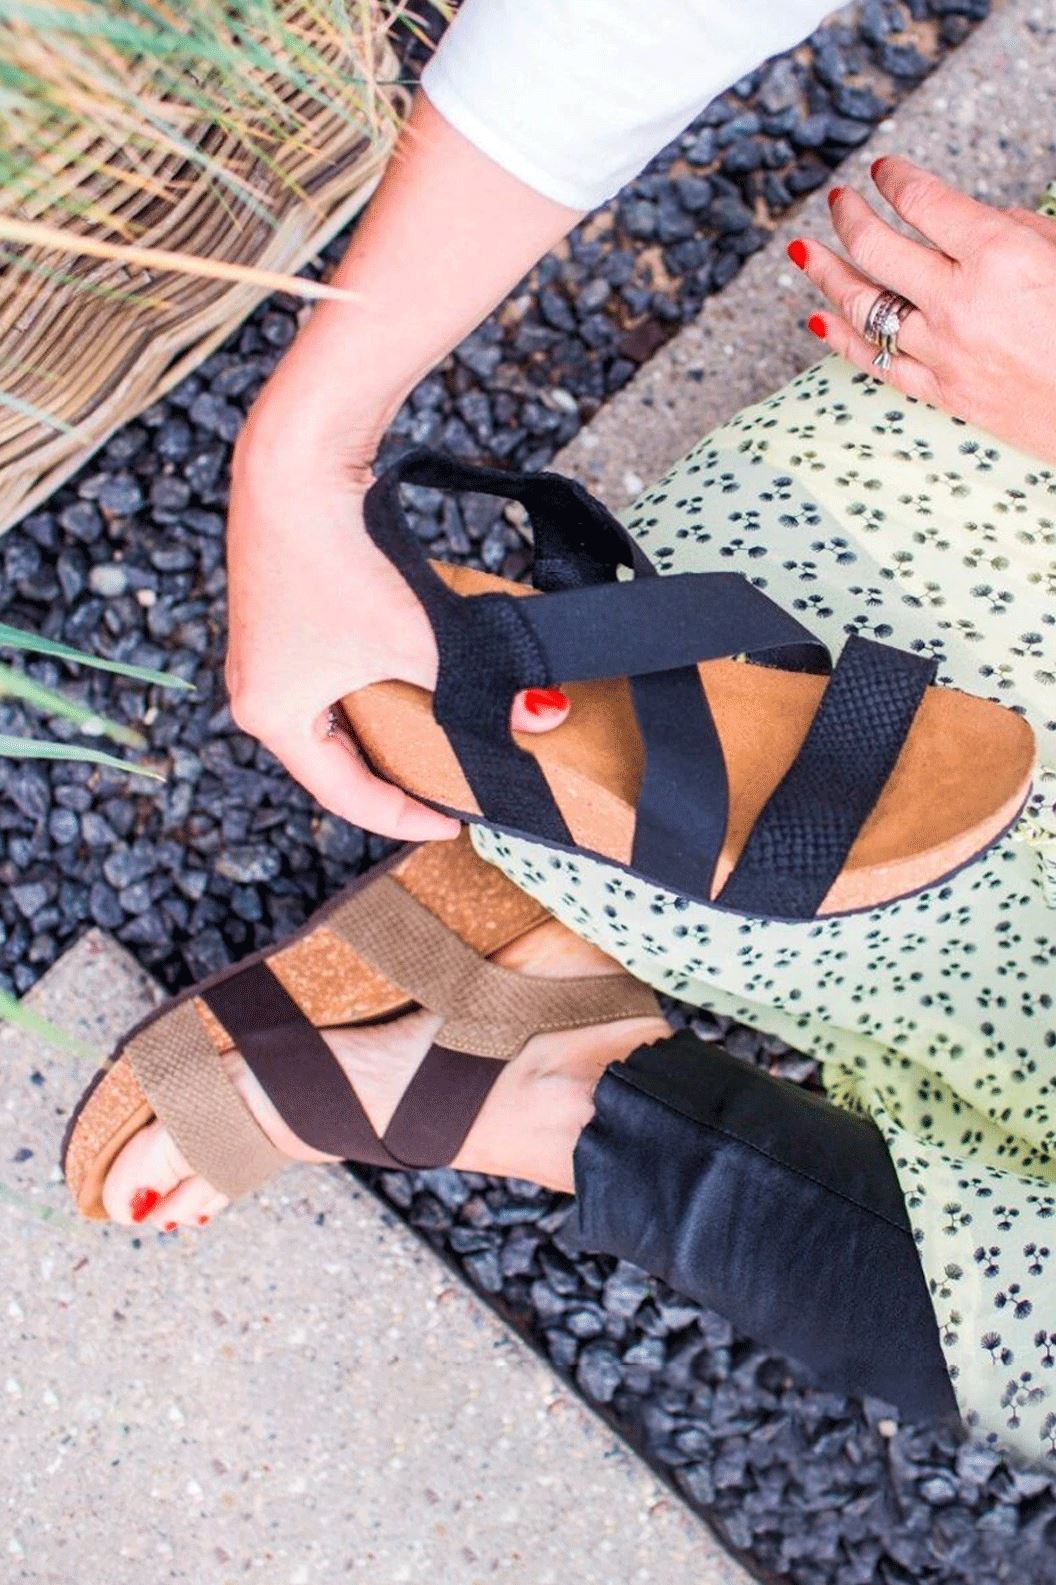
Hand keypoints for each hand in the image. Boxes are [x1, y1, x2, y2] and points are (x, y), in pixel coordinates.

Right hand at [225, 400, 569, 841]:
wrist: (296, 462)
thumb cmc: (341, 560)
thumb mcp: (420, 640)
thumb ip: (481, 686)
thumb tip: (547, 715)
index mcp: (272, 718)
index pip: (346, 795)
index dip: (405, 817)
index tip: (454, 824)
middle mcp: (255, 691)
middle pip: (336, 760)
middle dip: (394, 774)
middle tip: (447, 785)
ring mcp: (263, 649)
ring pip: (333, 715)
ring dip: (385, 726)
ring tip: (438, 735)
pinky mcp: (278, 611)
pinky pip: (328, 673)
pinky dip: (373, 683)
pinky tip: (412, 672)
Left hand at [791, 155, 1055, 463]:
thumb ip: (1011, 230)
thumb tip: (966, 222)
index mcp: (997, 254)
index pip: (923, 201)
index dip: (894, 178)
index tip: (882, 169)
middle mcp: (959, 301)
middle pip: (877, 249)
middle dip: (849, 216)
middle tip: (838, 200)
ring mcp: (943, 350)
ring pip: (863, 306)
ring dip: (827, 273)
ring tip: (805, 252)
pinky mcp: (941, 391)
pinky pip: (876, 362)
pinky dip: (840, 340)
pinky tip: (817, 318)